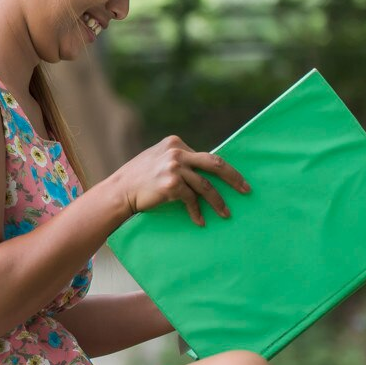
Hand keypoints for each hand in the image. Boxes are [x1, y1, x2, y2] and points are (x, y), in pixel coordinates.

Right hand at [112, 135, 249, 226]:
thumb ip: (178, 159)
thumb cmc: (138, 178)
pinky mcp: (171, 184)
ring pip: (206, 186)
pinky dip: (197, 212)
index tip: (235, 180)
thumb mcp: (157, 159)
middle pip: (214, 163)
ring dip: (218, 202)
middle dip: (233, 177)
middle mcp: (176, 152)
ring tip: (226, 214)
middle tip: (246, 189)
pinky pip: (192, 199)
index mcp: (174, 143)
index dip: (221, 170)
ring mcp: (173, 167)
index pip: (205, 156)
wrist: (119, 191)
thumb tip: (203, 171)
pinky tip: (200, 221)